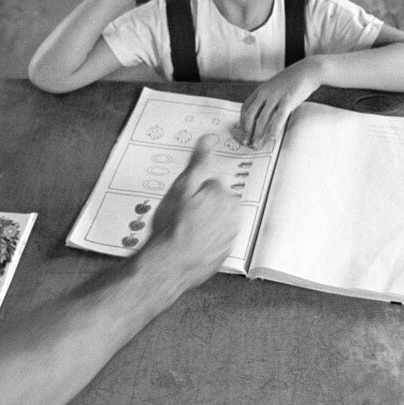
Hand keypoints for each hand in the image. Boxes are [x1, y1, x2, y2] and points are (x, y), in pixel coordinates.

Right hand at [142, 134, 242, 284]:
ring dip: (202, 224)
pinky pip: (212, 242)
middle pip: (215, 203)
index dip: (192, 191)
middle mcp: (233, 217)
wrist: (169, 264)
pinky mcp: (222, 255)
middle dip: (200, 206)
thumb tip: (208, 139)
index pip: (210, 185)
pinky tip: (188, 244)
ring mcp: (229, 238)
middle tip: (181, 215)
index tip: (183, 200)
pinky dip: (203, 242)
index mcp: (226, 197)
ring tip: (183, 231)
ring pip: (214, 222)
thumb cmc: (173, 226)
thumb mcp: (182, 187)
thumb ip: (198, 162)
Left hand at [239, 59, 322, 146]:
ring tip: (258, 145)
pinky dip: (274, 129)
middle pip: (250, 115)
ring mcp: (276, 96)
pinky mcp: (288, 100)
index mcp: (260, 90)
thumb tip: (262, 115)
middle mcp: (265, 93)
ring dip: (259, 134)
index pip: (245, 108)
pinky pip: (279, 117)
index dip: (242, 122)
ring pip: (262, 119)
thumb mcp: (274, 87)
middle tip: (247, 143)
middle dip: (247, 131)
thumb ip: (267, 98)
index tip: (243, 132)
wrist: (308, 70)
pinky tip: (272, 138)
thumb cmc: (292, 81)